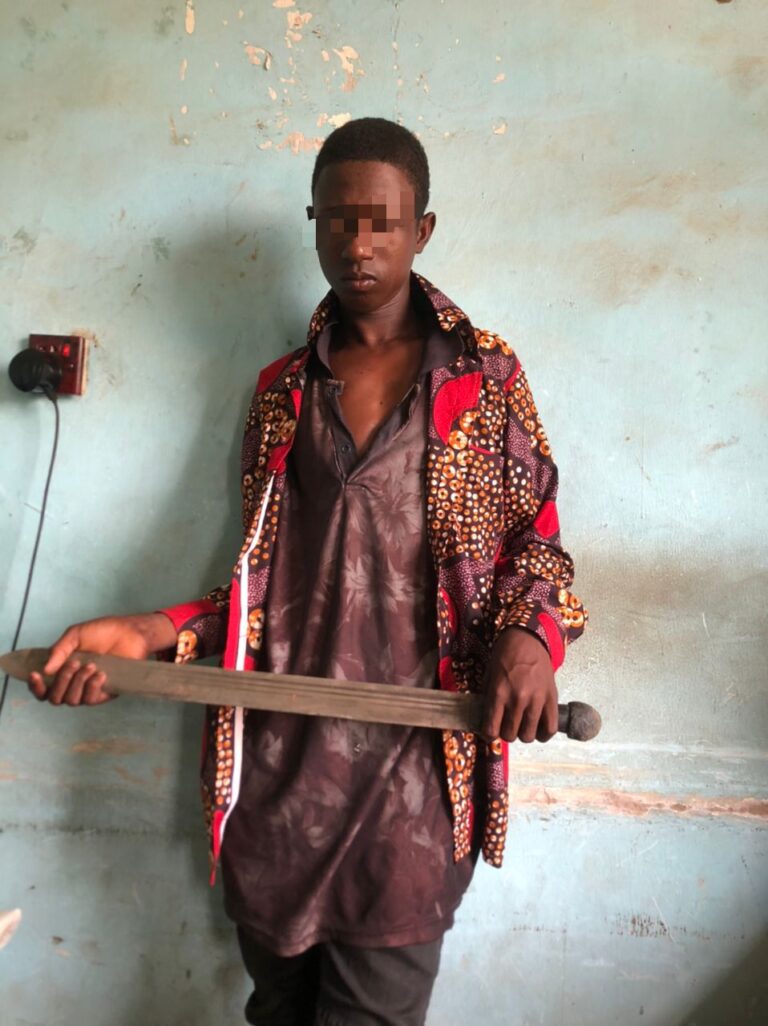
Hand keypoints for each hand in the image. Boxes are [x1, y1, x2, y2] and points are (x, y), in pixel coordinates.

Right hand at [28, 613, 176, 706]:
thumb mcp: (76, 635)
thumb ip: (59, 650)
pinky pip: (91, 700)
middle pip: (55, 697)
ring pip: (72, 700)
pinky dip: (92, 687)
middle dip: (61, 681)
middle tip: (74, 663)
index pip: (43, 688)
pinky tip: (101, 674)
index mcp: (62, 670)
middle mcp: (73, 683)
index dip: (35, 686)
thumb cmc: (103, 632)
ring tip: (91, 665)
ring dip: (78, 683)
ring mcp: (88, 689)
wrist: (130, 632)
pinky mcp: (105, 693)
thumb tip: (46, 670)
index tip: (35, 675)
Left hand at [482, 627, 557, 742]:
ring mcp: (536, 700)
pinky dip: (543, 734)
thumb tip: (487, 719)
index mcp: (498, 692)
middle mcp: (517, 699)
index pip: (491, 729)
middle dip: (506, 733)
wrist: (528, 639)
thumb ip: (488, 698)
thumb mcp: (489, 675)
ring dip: (523, 733)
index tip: (490, 731)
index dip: (489, 734)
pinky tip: (537, 728)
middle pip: (510, 735)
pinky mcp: (552, 699)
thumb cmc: (505, 655)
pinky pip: (549, 728)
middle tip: (506, 724)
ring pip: (528, 736)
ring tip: (522, 725)